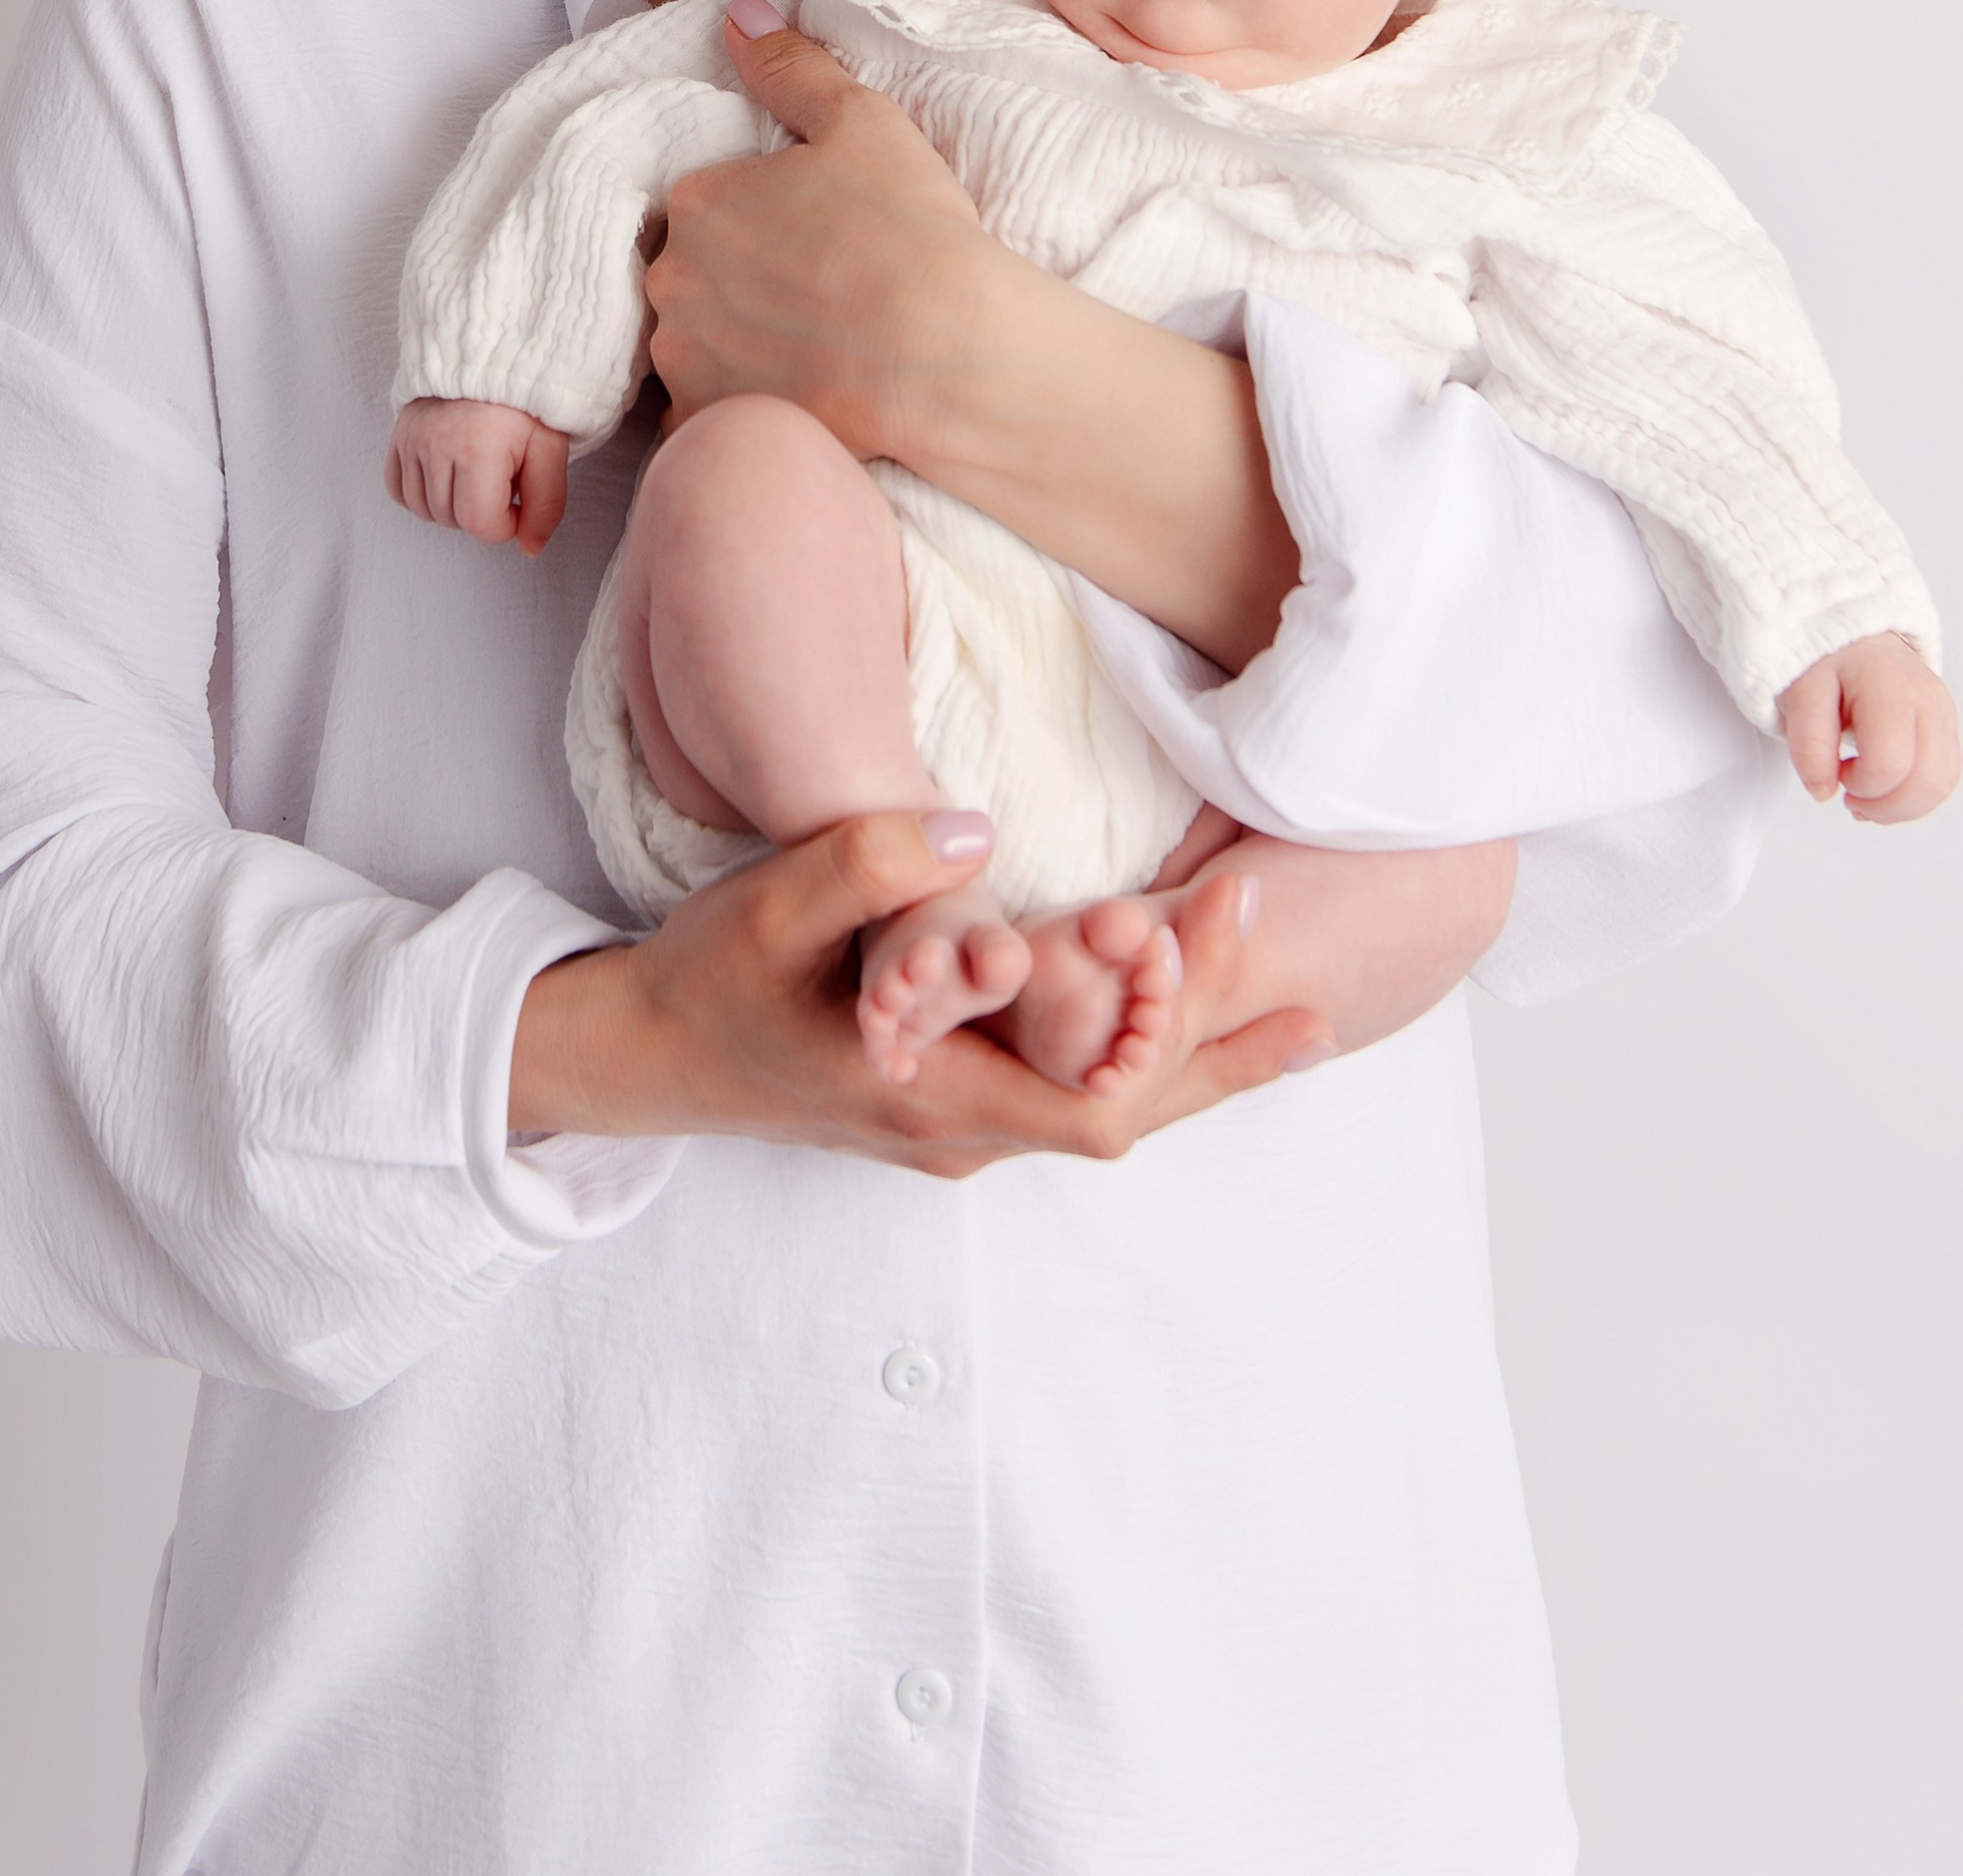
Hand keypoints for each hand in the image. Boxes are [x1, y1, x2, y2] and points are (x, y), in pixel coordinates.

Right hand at [387, 396, 570, 552]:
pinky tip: (446, 477)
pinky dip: (421, 495)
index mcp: (478, 449)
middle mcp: (437, 445)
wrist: (491, 354)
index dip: (506, 524)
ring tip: (475, 474)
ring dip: (452, 506)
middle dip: (481, 512)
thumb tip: (530, 548)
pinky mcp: (398, 437)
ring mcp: (411, 441)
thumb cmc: (524, 403)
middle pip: (453, 520)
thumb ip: (547, 503)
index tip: (517, 497)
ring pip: (424, 510)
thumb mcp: (550, 449)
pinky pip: (398, 491)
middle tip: (500, 479)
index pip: (481, 524)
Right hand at [509, 808, 1331, 1175]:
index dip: (1172, 1029)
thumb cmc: (709, 981)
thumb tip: (977, 830)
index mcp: (933, 1098)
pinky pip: (1073, 1093)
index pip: (1097, 1102)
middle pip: (1129, 1115)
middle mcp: (964, 1133)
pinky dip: (1143, 1059)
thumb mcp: (769, 911)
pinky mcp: (960, 1102)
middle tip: (1312, 990)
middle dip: (1216, 1049)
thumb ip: (867, 864)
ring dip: (1192, 1058)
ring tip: (1299, 1017)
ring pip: (1108, 1108)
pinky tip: (1191, 1023)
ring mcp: (964, 1127)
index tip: (1222, 929)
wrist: (650, 1054)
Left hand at [643, 8, 988, 462]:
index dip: (763, 216)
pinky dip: (737, 405)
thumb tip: (740, 16)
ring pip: (695, 343)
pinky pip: (703, 414)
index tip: (813, 235)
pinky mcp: (706, 422)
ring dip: (733, 344)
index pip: (709, 201)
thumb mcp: (861, 120)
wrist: (946, 352)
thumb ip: (790, 67)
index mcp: (697, 198)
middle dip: (739, 280)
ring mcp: (683, 357)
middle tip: (816, 292)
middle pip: (694, 272)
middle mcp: (672, 277)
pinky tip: (793, 396)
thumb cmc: (908, 229)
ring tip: (809, 348)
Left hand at [1779, 632, 1961, 822]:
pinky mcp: (1948, 727)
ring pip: (1942, 785)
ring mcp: (1945, 714)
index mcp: (1890, 687)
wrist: (1854, 635)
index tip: (1836, 771)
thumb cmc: (1827, 661)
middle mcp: (1929, 701)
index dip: (1860, 784)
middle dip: (1885, 807)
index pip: (1889, 763)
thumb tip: (1823, 792)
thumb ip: (1808, 744)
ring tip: (1867, 795)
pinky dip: (1916, 796)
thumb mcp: (1801, 693)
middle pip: (1927, 782)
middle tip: (1850, 796)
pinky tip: (1886, 789)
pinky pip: (1944, 778)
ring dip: (1902, 807)